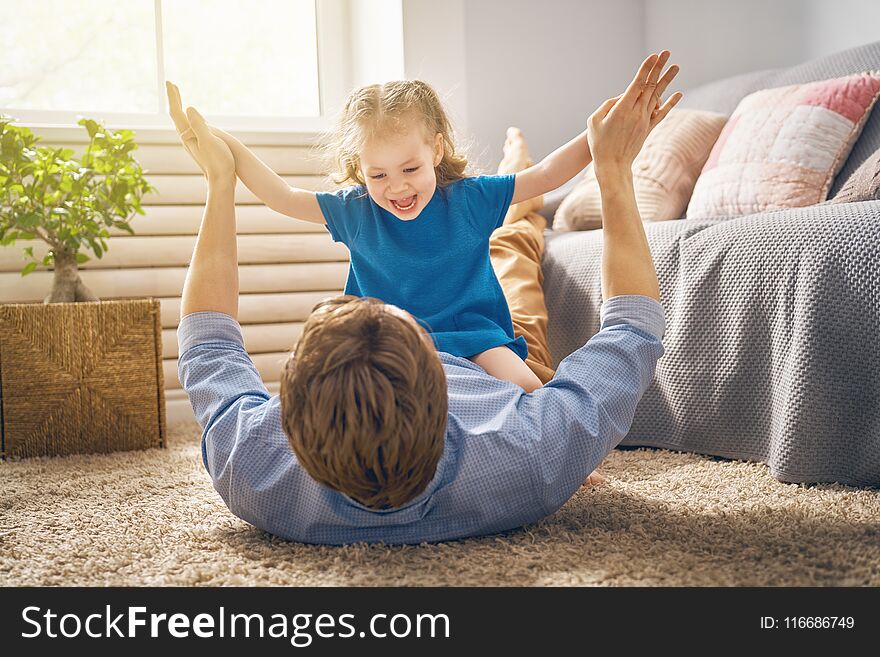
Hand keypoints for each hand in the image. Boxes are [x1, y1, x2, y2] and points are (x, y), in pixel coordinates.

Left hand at [165, 81, 234, 182]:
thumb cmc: (219, 162)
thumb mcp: (210, 141)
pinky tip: (192, 121)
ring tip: (179, 99)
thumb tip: (188, 108)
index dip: (173, 97)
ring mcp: (193, 144)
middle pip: (177, 116)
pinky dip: (189, 118)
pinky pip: (190, 128)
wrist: (222, 182)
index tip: (170, 82)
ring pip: (182, 122)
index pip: (177, 112)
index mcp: (188, 135)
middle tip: (172, 86)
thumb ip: (199, 125)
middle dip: (175, 100)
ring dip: (180, 109)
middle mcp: (187, 139)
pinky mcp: (200, 148)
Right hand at [587, 51, 681, 178]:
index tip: (654, 56)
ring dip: (666, 80)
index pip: (638, 84)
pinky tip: (678, 93)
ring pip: (657, 96)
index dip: (646, 69)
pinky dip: (670, 103)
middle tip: (666, 52)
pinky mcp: (648, 129)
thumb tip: (622, 97)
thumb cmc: (599, 144)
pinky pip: (661, 113)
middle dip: (658, 68)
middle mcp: (637, 113)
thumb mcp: (594, 121)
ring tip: (676, 66)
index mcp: (622, 109)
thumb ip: (608, 105)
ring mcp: (644, 121)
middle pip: (650, 86)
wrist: (612, 166)